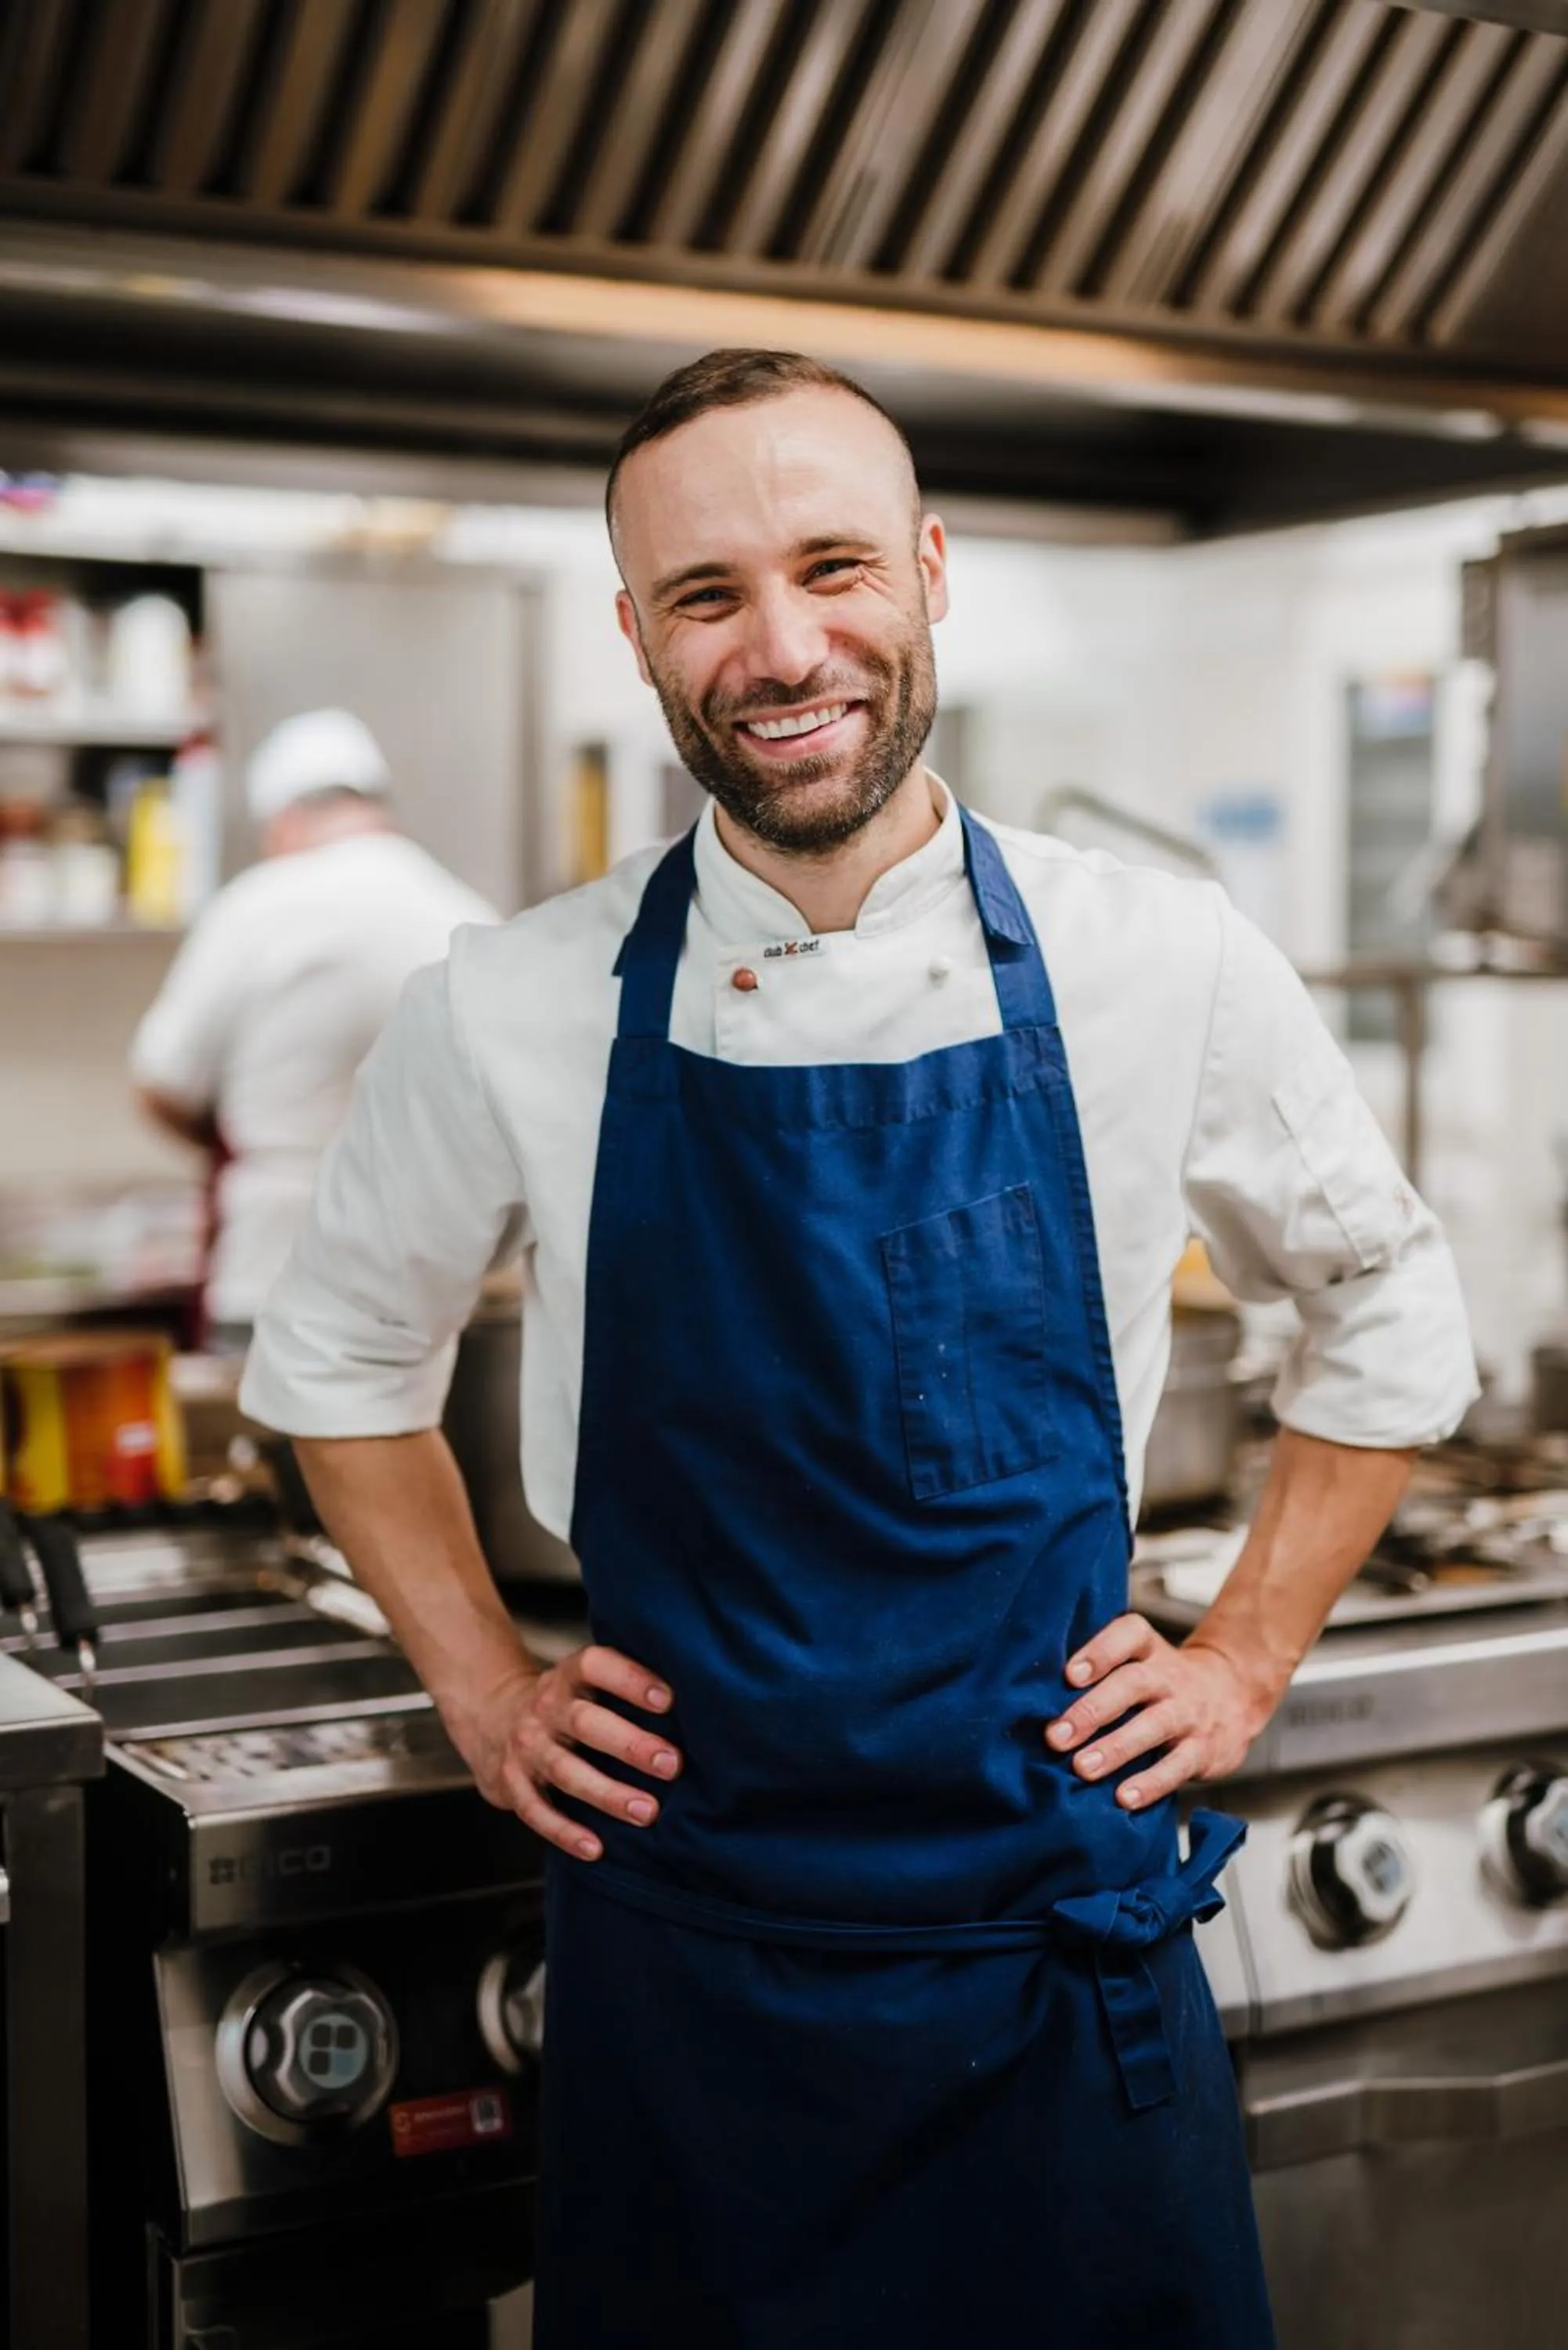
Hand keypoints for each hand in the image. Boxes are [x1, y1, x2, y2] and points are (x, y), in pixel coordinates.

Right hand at [448, 1644, 681, 1861]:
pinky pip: (536, 1810)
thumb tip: (699, 1702)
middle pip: (585, 1722)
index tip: (668, 1699)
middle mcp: (545, 1708)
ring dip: (607, 1793)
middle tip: (672, 1765)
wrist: (492, 1718)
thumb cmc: (567, 1703)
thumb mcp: (586, 1681)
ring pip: (565, 1771)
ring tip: (647, 1812)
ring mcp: (525, 1747)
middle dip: (630, 1744)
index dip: (630, 1679)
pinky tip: (597, 1848)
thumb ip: (626, 1685)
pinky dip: (565, 1831)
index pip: (596, 1666)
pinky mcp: (511, 1783)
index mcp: (569, 1676)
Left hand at [1046, 1616, 1273, 1809]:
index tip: (1068, 1675)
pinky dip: (1150, 1783)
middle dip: (1092, 1710)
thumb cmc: (1161, 1681)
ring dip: (1115, 1748)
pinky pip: (1177, 1766)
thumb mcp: (1140, 1661)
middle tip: (1055, 1736)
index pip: (1128, 1635)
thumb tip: (1033, 1697)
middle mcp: (1169, 1676)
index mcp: (1148, 1649)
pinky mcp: (1203, 1750)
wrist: (1233, 1695)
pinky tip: (1123, 1798)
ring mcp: (1188, 1713)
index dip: (1099, 1652)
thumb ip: (1100, 1671)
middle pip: (1132, 1684)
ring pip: (1153, 1726)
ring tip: (1082, 1768)